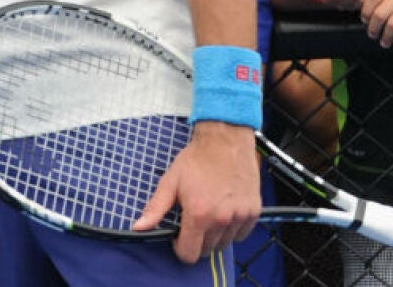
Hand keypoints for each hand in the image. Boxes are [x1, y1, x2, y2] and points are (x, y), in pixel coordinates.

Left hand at [136, 121, 259, 262]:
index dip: (180, 247)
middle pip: (207, 250)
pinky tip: (227, 212)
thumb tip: (138, 228)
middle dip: (198, 241)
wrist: (226, 138)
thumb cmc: (197, 159)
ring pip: (225, 243)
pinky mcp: (254, 210)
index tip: (180, 234)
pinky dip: (234, 228)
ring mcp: (240, 215)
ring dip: (216, 235)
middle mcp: (222, 219)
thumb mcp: (171, 181)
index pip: (189, 254)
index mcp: (199, 215)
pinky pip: (242, 233)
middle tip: (195, 220)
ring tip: (212, 214)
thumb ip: (155, 209)